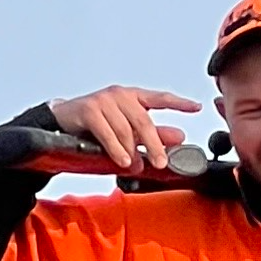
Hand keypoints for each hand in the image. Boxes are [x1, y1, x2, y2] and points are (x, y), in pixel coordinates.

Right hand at [48, 85, 200, 171]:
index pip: (160, 98)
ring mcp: (103, 100)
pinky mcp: (88, 110)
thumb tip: (180, 137)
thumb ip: (154, 134)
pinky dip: (116, 149)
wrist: (63, 121)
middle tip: (161, 162)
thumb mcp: (129, 131)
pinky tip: (123, 160)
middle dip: (154, 144)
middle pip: (143, 121)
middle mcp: (120, 95)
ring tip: (136, 166)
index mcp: (134, 97)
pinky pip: (107, 133)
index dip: (179, 102)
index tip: (197, 107)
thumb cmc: (99, 126)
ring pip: (125, 130)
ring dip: (132, 151)